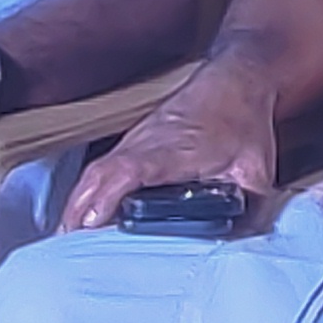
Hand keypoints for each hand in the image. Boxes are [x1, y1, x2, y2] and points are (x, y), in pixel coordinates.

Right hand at [63, 58, 273, 234]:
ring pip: (96, 170)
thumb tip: (246, 240)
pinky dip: (88, 189)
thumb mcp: (256, 167)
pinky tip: (84, 211)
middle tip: (65, 245)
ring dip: (78, 201)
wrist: (237, 78)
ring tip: (66, 236)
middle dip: (78, 208)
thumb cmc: (243, 116)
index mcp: (174, 149)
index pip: (130, 170)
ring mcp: (137, 140)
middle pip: (99, 174)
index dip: (107, 194)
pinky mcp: (136, 141)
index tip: (91, 220)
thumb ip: (250, 205)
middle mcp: (147, 142)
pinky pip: (103, 166)